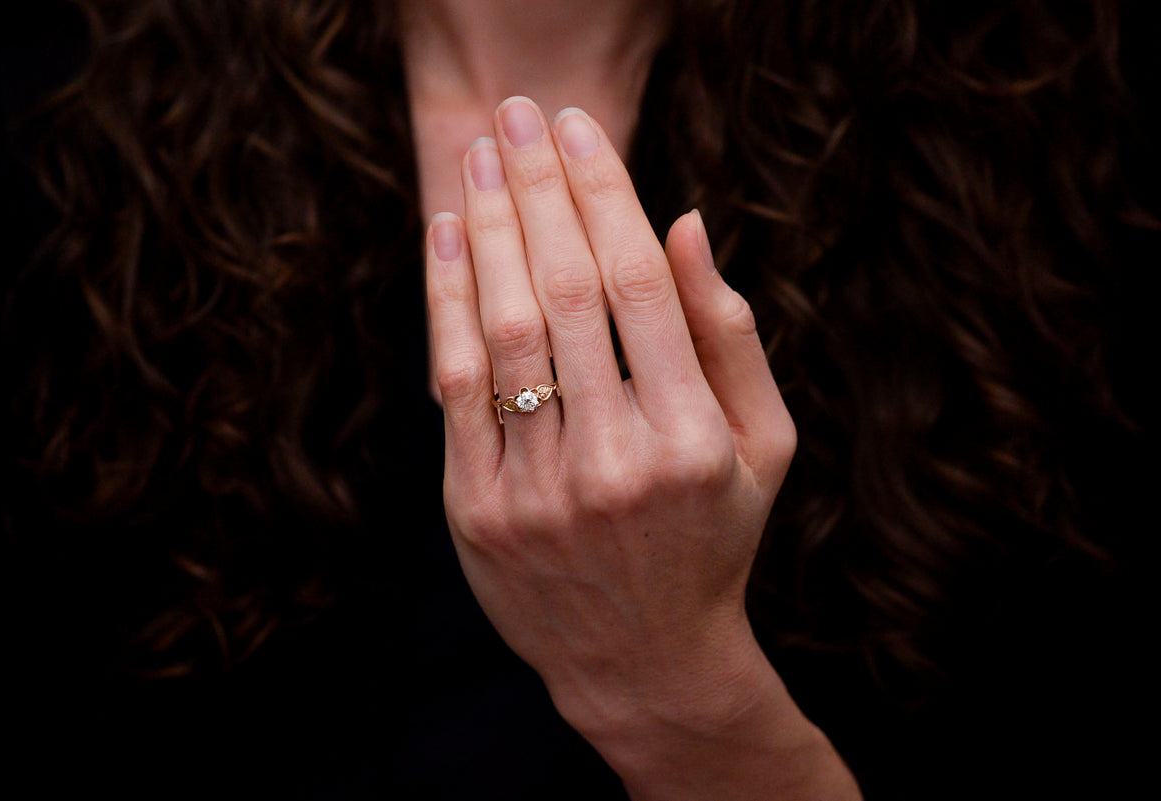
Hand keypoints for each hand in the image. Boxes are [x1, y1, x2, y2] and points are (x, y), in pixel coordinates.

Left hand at [425, 97, 858, 799]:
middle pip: (565, 291)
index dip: (604, 194)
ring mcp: (540, 490)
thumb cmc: (713, 537)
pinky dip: (448, 300)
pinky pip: (456, 385)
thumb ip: (730, 335)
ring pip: (504, 329)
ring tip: (480, 155)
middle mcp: (618, 462)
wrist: (642, 661)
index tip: (579, 129)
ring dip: (490, 228)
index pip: (639, 285)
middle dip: (539, 187)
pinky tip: (449, 234)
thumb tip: (684, 222)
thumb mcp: (762, 445)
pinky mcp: (478, 511)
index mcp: (695, 439)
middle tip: (518, 112)